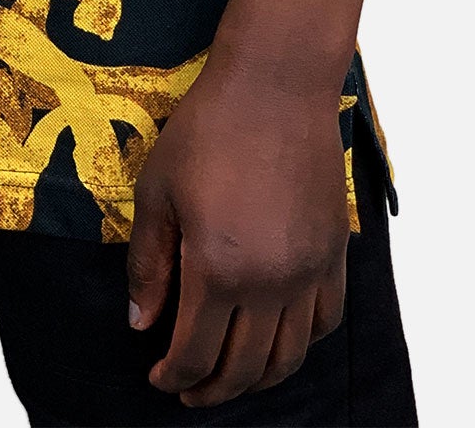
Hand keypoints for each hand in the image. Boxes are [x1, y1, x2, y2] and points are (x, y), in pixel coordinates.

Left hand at [126, 51, 349, 406]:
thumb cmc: (208, 129)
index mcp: (218, 270)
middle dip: (211, 390)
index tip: (158, 377)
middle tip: (188, 390)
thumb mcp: (158, 191)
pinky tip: (279, 338)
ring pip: (289, 356)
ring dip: (258, 378)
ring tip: (231, 376)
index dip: (173, 376)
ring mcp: (308, 271)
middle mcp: (270, 283)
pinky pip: (325, 320)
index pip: (194, 353)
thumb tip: (141, 324)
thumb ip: (149, 264)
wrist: (275, 85)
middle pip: (244, 368)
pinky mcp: (334, 252)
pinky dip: (302, 344)